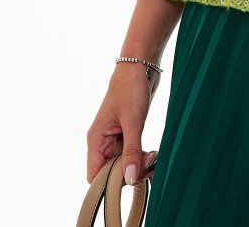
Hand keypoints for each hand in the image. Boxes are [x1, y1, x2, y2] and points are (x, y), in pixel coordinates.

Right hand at [86, 62, 160, 185]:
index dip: (109, 184)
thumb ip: (131, 151)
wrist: (141, 65)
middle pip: (111, 172)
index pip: (94, 176)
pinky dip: (142, 156)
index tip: (130, 179)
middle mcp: (103, 141)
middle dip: (130, 172)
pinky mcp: (128, 132)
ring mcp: (116, 138)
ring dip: (138, 164)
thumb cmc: (130, 88)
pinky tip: (153, 152)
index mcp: (96, 140)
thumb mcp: (133, 121)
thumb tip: (129, 178)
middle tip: (148, 163)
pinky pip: (133, 153)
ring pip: (124, 163)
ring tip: (153, 155)